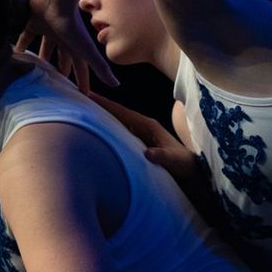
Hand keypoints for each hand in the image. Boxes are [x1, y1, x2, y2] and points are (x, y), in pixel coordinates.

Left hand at [15, 0, 119, 92]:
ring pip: (44, 49)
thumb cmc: (71, 23)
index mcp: (76, 46)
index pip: (80, 68)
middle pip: (61, 59)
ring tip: (32, 73)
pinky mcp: (34, 22)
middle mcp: (63, 39)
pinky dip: (21, 44)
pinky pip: (26, 36)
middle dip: (59, 72)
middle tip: (54, 87)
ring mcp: (49, 30)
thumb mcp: (86, 50)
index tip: (82, 95)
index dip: (82, 81)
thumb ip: (100, 67)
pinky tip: (15, 53)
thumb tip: (116, 85)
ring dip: (40, 60)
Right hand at [87, 92, 204, 194]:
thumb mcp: (176, 163)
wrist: (194, 175)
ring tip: (81, 111)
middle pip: (116, 113)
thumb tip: (148, 153)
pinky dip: (107, 129)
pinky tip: (96, 131)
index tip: (88, 95)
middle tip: (77, 97)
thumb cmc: (186, 169)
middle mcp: (144, 127)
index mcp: (150, 126)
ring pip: (117, 123)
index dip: (106, 104)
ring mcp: (141, 135)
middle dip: (98, 106)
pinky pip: (120, 133)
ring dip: (101, 117)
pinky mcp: (139, 144)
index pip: (123, 112)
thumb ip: (164, 157)